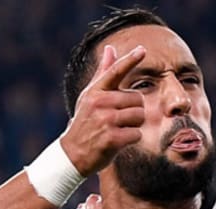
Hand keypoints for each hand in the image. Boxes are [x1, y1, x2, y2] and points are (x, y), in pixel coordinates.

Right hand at [59, 45, 146, 175]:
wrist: (73, 153)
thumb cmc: (86, 121)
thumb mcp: (90, 96)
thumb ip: (103, 72)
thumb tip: (110, 48)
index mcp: (95, 91)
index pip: (115, 71)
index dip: (130, 60)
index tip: (142, 50)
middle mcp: (100, 103)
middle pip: (138, 99)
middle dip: (135, 110)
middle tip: (119, 119)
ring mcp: (106, 120)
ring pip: (140, 116)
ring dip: (135, 125)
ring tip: (119, 129)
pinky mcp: (112, 138)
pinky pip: (137, 134)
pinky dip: (132, 139)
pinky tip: (118, 141)